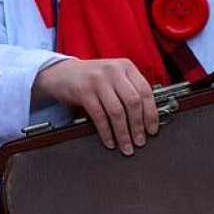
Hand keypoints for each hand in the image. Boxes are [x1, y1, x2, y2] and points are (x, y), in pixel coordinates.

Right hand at [32, 58, 158, 154]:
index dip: (151, 113)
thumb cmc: (91, 78)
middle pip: (133, 102)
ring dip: (123, 133)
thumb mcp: (113, 76)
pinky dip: (106, 132)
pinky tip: (110, 141)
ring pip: (117, 111)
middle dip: (138, 126)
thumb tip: (147, 117)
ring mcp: (98, 80)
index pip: (145, 91)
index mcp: (126, 66)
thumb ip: (129, 88)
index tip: (152, 129)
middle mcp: (113, 71)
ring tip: (126, 146)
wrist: (61, 73)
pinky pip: (99, 116)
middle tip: (140, 141)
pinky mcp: (83, 91)